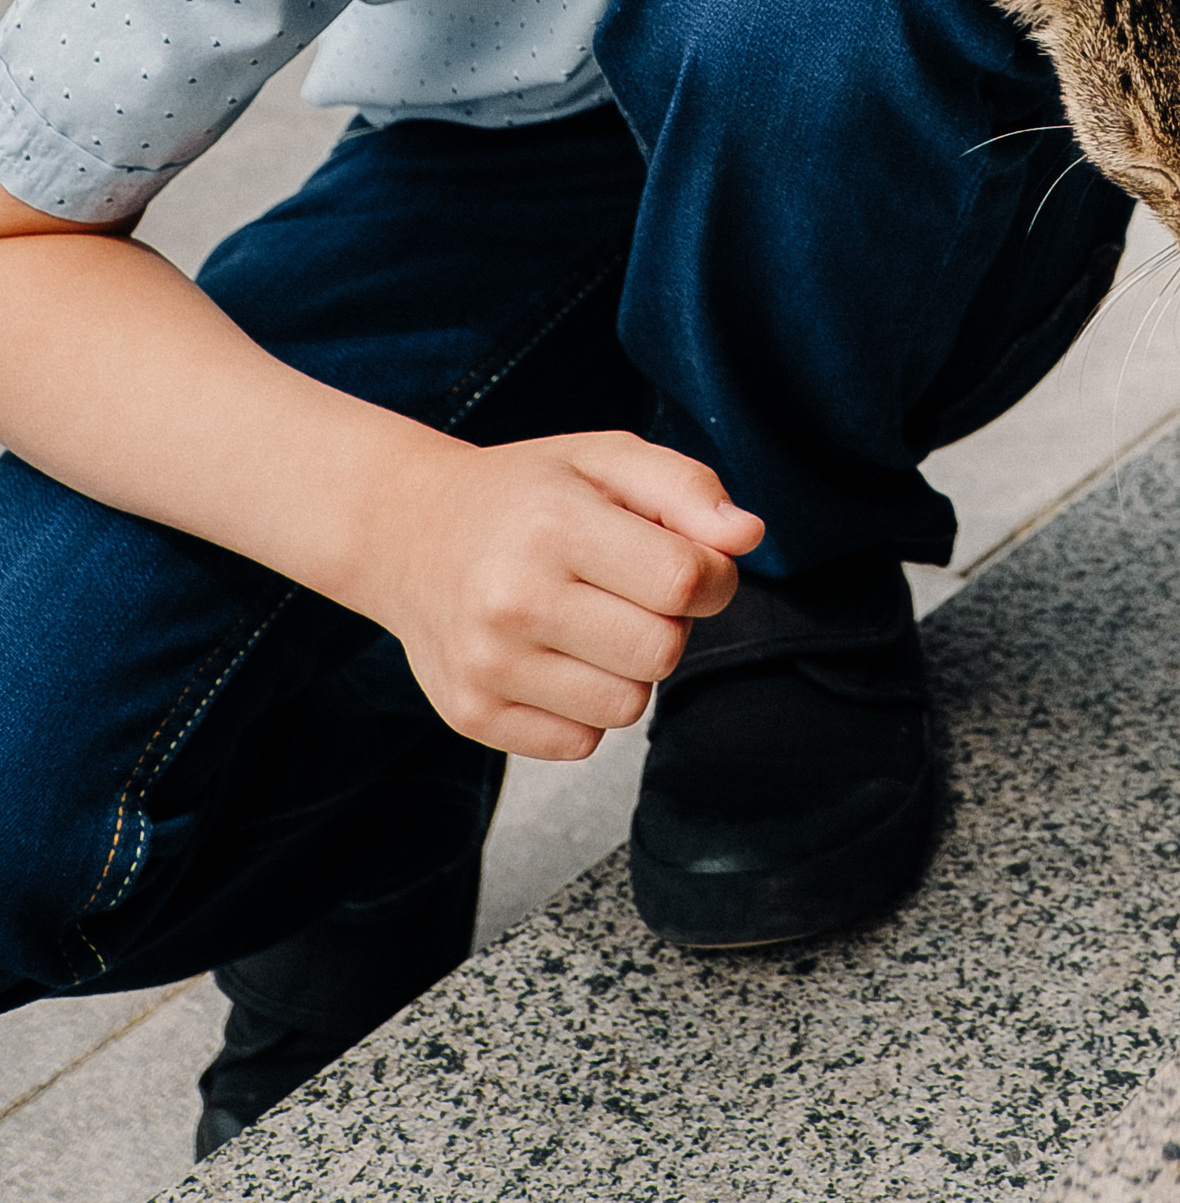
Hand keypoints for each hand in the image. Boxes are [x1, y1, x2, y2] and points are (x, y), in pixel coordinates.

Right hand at [359, 428, 760, 762]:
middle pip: (663, 652)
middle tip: (628, 590)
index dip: (714, 576)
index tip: (693, 562)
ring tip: (589, 622)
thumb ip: (687, 489)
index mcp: (554, 525)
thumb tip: (749, 537)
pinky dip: (585, 706)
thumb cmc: (526, 494)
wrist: (406, 533)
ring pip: (628, 706)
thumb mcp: (606, 459)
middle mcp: (513, 600)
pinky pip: (581, 743)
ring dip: (629, 669)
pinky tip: (554, 656)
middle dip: (669, 623)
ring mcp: (488, 665)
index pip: (685, 582)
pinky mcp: (472, 715)